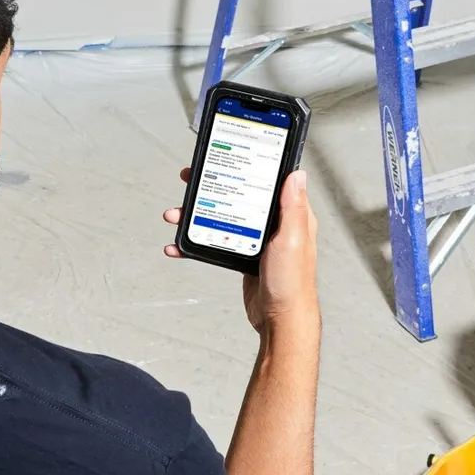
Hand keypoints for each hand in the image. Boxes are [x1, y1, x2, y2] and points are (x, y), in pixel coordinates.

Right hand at [163, 167, 319, 337]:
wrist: (280, 319)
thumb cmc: (292, 283)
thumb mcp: (292, 239)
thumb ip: (293, 207)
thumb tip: (297, 174)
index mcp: (291, 215)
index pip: (268, 181)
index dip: (247, 165)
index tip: (226, 156)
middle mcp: (274, 224)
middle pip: (239, 195)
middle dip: (212, 187)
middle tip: (191, 180)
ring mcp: (257, 239)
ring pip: (223, 217)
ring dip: (197, 215)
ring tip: (176, 214)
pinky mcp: (243, 255)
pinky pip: (216, 241)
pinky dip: (196, 242)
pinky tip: (179, 245)